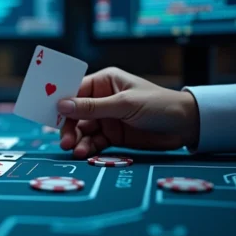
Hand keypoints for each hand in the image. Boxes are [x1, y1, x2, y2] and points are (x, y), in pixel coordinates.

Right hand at [57, 67, 199, 158]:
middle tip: (65, 141)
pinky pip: (94, 141)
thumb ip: (92, 107)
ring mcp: (107, 118)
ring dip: (78, 140)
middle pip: (75, 113)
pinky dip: (89, 147)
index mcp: (104, 81)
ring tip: (76, 150)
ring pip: (83, 129)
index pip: (75, 90)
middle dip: (69, 126)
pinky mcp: (113, 135)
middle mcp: (102, 98)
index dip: (61, 102)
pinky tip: (86, 153)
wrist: (186, 126)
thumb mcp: (124, 104)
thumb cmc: (158, 105)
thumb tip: (62, 105)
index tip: (49, 115)